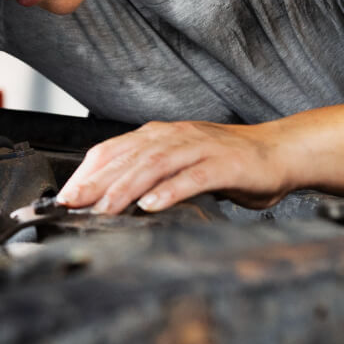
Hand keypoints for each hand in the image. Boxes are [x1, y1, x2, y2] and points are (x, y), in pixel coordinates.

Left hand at [56, 120, 288, 213]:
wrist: (277, 153)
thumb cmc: (226, 163)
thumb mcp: (180, 164)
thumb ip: (149, 175)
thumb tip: (109, 196)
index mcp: (159, 135)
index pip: (112, 150)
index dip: (86, 172)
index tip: (66, 196)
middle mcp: (174, 136)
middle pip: (127, 158)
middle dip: (96, 182)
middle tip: (73, 204)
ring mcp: (198, 148)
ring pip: (154, 165)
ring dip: (126, 188)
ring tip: (105, 208)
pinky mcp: (223, 165)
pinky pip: (192, 177)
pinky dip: (170, 191)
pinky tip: (152, 205)